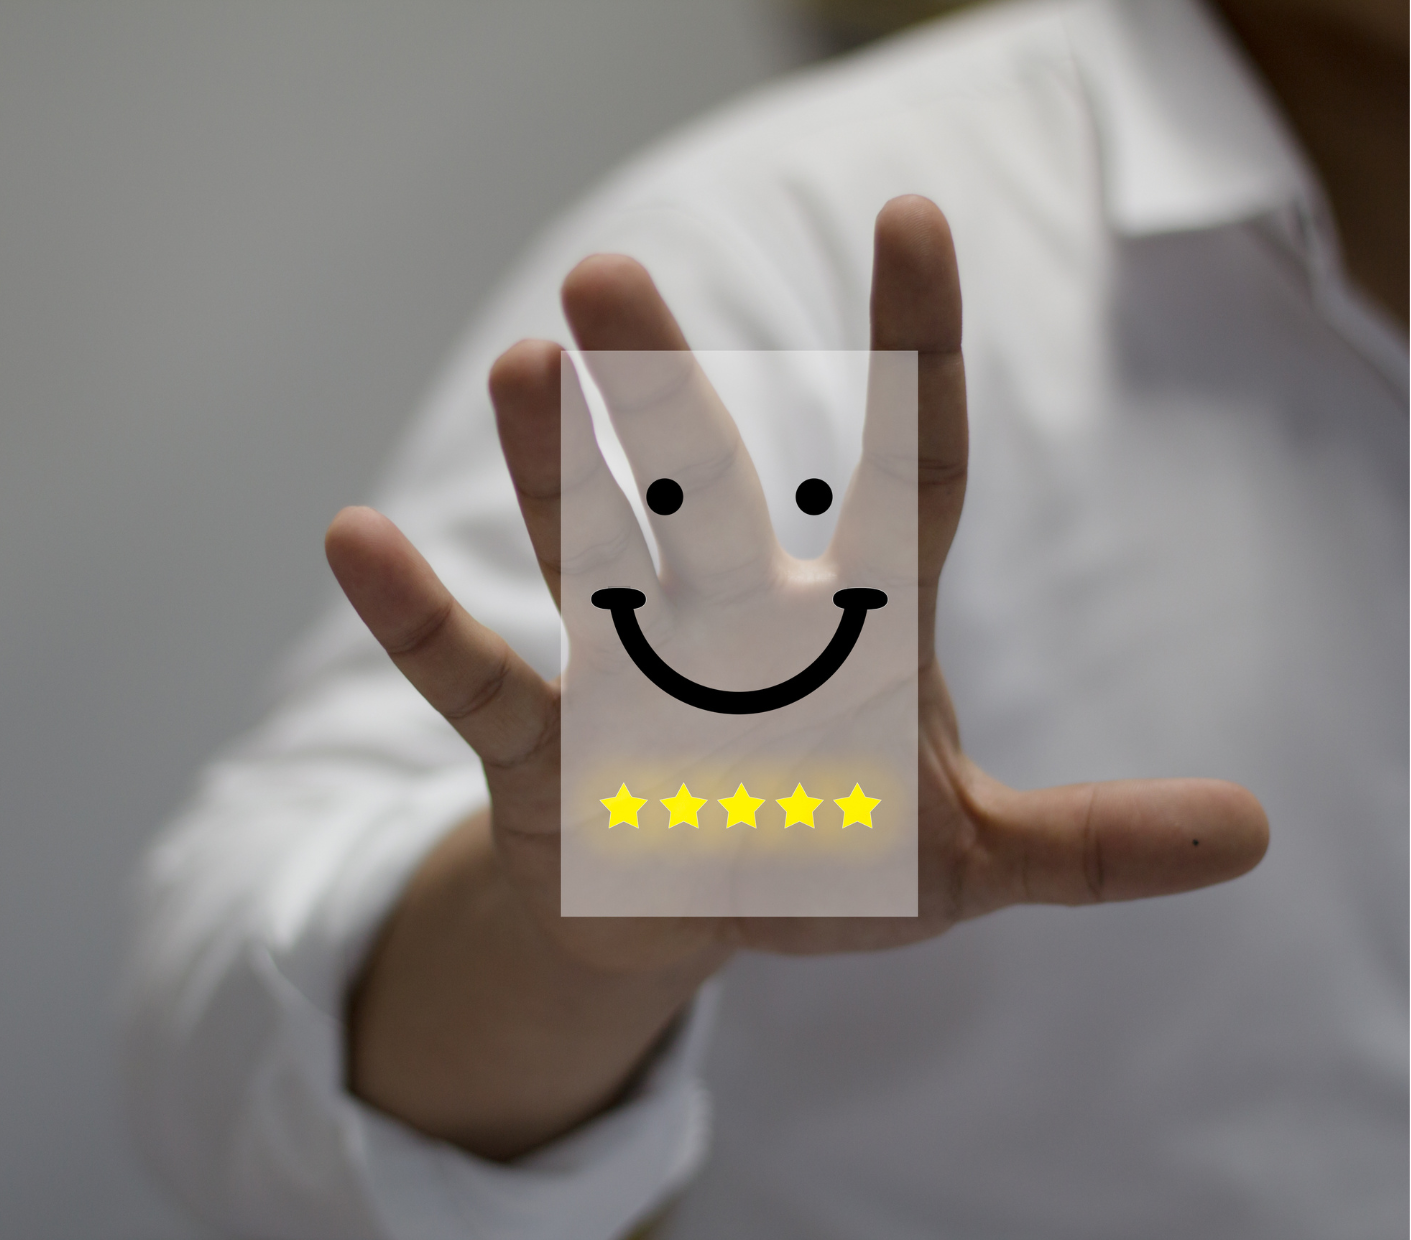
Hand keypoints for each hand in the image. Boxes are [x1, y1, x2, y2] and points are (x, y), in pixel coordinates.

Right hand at [324, 195, 1268, 1155]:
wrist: (683, 911)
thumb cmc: (820, 857)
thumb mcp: (964, 861)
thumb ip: (1091, 841)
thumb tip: (1256, 831)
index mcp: (855, 633)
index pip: (905, 472)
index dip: (914, 353)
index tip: (912, 219)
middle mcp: (734, 624)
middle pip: (706, 492)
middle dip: (662, 392)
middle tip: (605, 278)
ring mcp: (629, 675)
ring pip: (585, 552)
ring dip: (551, 468)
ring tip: (521, 369)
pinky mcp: (545, 746)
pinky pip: (474, 677)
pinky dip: (418, 620)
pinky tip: (353, 542)